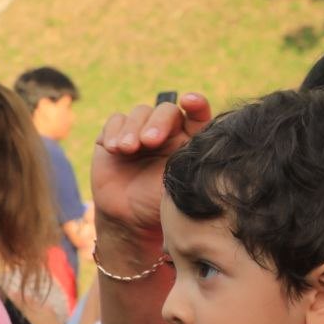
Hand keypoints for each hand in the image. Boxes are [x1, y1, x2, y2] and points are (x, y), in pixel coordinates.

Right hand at [91, 93, 212, 238]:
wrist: (128, 221)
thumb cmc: (160, 206)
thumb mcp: (182, 186)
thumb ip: (192, 162)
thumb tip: (208, 141)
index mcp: (189, 141)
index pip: (197, 115)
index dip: (196, 104)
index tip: (190, 102)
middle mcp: (166, 132)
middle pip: (166, 111)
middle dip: (158, 122)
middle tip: (150, 141)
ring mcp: (139, 131)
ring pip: (140, 113)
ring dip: (133, 128)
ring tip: (128, 149)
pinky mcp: (115, 135)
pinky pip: (116, 121)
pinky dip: (115, 131)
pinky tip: (116, 149)